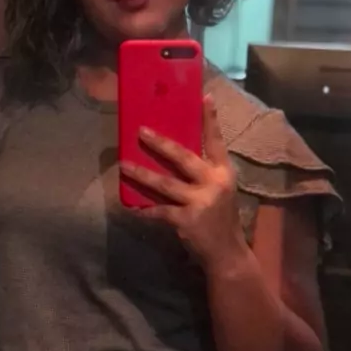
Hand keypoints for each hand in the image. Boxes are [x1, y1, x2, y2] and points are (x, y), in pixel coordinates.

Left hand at [119, 95, 245, 265]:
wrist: (227, 252)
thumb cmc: (221, 218)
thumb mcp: (220, 190)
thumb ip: (203, 173)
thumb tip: (173, 153)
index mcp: (223, 173)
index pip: (216, 141)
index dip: (210, 120)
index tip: (204, 97)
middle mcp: (213, 183)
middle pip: (183, 157)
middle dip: (160, 143)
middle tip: (141, 131)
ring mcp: (200, 202)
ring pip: (164, 184)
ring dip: (142, 174)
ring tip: (124, 165)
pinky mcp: (186, 220)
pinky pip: (158, 211)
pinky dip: (143, 210)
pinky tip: (130, 207)